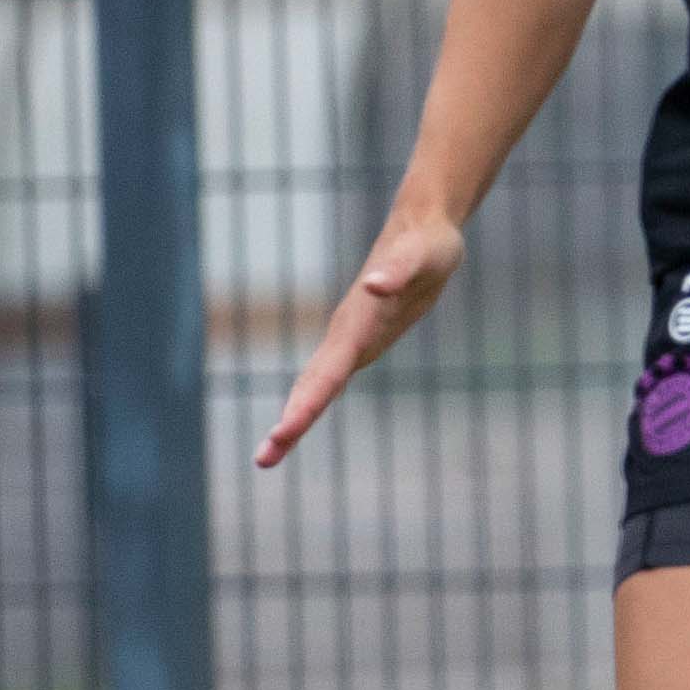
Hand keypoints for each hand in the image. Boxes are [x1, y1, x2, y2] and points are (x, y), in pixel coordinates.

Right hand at [254, 207, 467, 467]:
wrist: (421, 230)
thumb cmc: (425, 245)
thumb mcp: (421, 257)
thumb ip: (398, 270)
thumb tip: (375, 285)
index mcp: (356, 322)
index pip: (328, 372)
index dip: (307, 403)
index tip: (284, 432)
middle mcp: (346, 333)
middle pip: (313, 384)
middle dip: (290, 422)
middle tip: (264, 459)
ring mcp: (351, 338)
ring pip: (317, 383)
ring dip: (295, 416)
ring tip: (272, 451)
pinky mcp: (363, 340)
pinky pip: (332, 378)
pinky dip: (313, 400)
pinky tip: (299, 419)